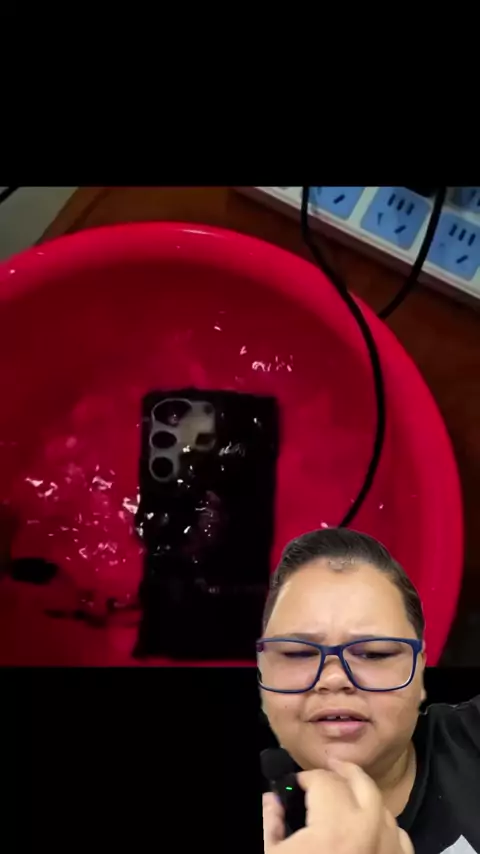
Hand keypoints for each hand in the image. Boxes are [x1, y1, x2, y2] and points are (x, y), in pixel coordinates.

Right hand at [262, 759, 412, 853]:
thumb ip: (268, 823)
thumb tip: (272, 801)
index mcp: (336, 828)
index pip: (325, 782)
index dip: (306, 777)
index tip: (295, 785)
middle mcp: (369, 836)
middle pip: (362, 784)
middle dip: (343, 772)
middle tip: (328, 768)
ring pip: (385, 809)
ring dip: (365, 797)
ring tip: (346, 798)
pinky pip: (400, 839)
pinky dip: (386, 827)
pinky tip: (371, 828)